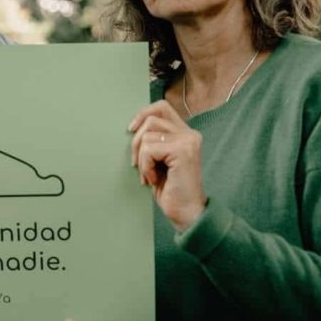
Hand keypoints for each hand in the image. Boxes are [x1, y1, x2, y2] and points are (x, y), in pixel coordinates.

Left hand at [129, 99, 206, 231]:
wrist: (186, 212)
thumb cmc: (170, 189)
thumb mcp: (159, 159)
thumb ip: (153, 140)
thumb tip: (132, 126)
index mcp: (185, 133)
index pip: (161, 107)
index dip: (143, 114)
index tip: (131, 129)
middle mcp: (190, 134)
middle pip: (151, 119)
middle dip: (136, 142)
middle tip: (138, 164)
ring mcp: (188, 141)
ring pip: (147, 134)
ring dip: (141, 157)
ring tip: (149, 174)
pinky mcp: (183, 151)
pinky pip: (149, 148)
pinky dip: (145, 165)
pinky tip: (153, 179)